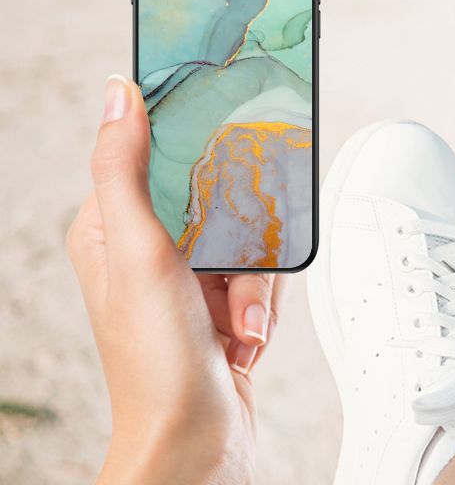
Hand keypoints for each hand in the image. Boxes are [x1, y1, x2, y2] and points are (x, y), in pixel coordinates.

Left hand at [66, 75, 285, 483]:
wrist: (196, 443)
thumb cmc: (156, 362)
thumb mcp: (139, 252)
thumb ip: (125, 169)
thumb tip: (119, 93)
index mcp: (110, 227)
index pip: (154, 154)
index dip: (193, 146)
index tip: (224, 138)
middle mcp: (147, 249)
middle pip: (216, 196)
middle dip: (239, 239)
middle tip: (231, 272)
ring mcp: (185, 278)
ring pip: (247, 236)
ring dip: (254, 283)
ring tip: (237, 322)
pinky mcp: (219, 303)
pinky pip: (261, 275)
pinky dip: (262, 306)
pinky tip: (244, 336)